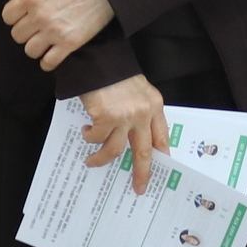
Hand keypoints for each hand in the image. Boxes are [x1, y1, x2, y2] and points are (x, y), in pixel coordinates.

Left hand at [0, 0, 114, 70]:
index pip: (7, 16)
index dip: (15, 14)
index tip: (25, 13)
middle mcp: (39, 16)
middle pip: (17, 35)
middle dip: (24, 30)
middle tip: (36, 25)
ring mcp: (54, 31)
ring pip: (30, 50)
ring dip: (35, 46)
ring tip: (44, 38)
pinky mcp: (70, 43)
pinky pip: (48, 62)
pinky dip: (47, 61)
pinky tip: (52, 52)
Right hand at [80, 75, 168, 194]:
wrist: (98, 58)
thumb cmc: (114, 73)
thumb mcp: (137, 90)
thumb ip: (140, 111)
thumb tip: (133, 138)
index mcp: (154, 105)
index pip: (162, 137)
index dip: (161, 156)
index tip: (160, 171)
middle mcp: (143, 112)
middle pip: (144, 152)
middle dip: (142, 173)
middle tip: (139, 188)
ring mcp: (125, 116)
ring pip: (115, 150)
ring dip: (101, 159)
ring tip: (91, 161)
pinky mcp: (106, 117)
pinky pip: (96, 138)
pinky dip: (89, 138)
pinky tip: (85, 131)